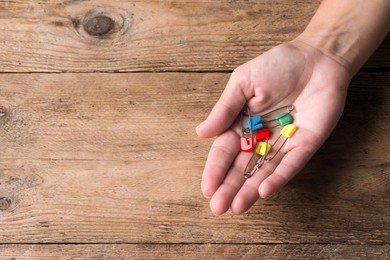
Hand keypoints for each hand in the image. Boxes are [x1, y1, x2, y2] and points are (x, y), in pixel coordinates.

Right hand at [196, 39, 352, 214]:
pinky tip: (264, 190)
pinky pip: (290, 164)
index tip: (207, 189)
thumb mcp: (243, 82)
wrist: (317, 57)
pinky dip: (278, 177)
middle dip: (230, 188)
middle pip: (242, 167)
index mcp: (241, 123)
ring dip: (250, 190)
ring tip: (237, 207)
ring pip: (264, 171)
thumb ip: (224, 109)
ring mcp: (282, 143)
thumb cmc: (277, 65)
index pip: (224, 151)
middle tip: (218, 208)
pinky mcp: (305, 144)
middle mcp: (260, 138)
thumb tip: (201, 133)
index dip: (215, 170)